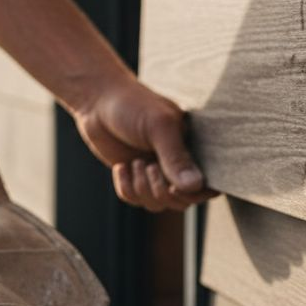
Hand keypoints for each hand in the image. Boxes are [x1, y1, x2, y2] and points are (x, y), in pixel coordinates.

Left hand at [72, 78, 216, 211]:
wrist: (98, 101)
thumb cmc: (134, 105)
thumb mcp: (158, 127)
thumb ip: (176, 157)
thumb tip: (195, 186)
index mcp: (192, 148)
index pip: (208, 185)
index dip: (195, 194)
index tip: (174, 186)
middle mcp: (177, 164)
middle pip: (181, 201)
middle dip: (162, 191)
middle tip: (149, 166)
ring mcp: (155, 172)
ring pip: (157, 203)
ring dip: (142, 188)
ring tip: (134, 163)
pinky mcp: (134, 177)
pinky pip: (135, 199)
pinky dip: (126, 188)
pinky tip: (121, 167)